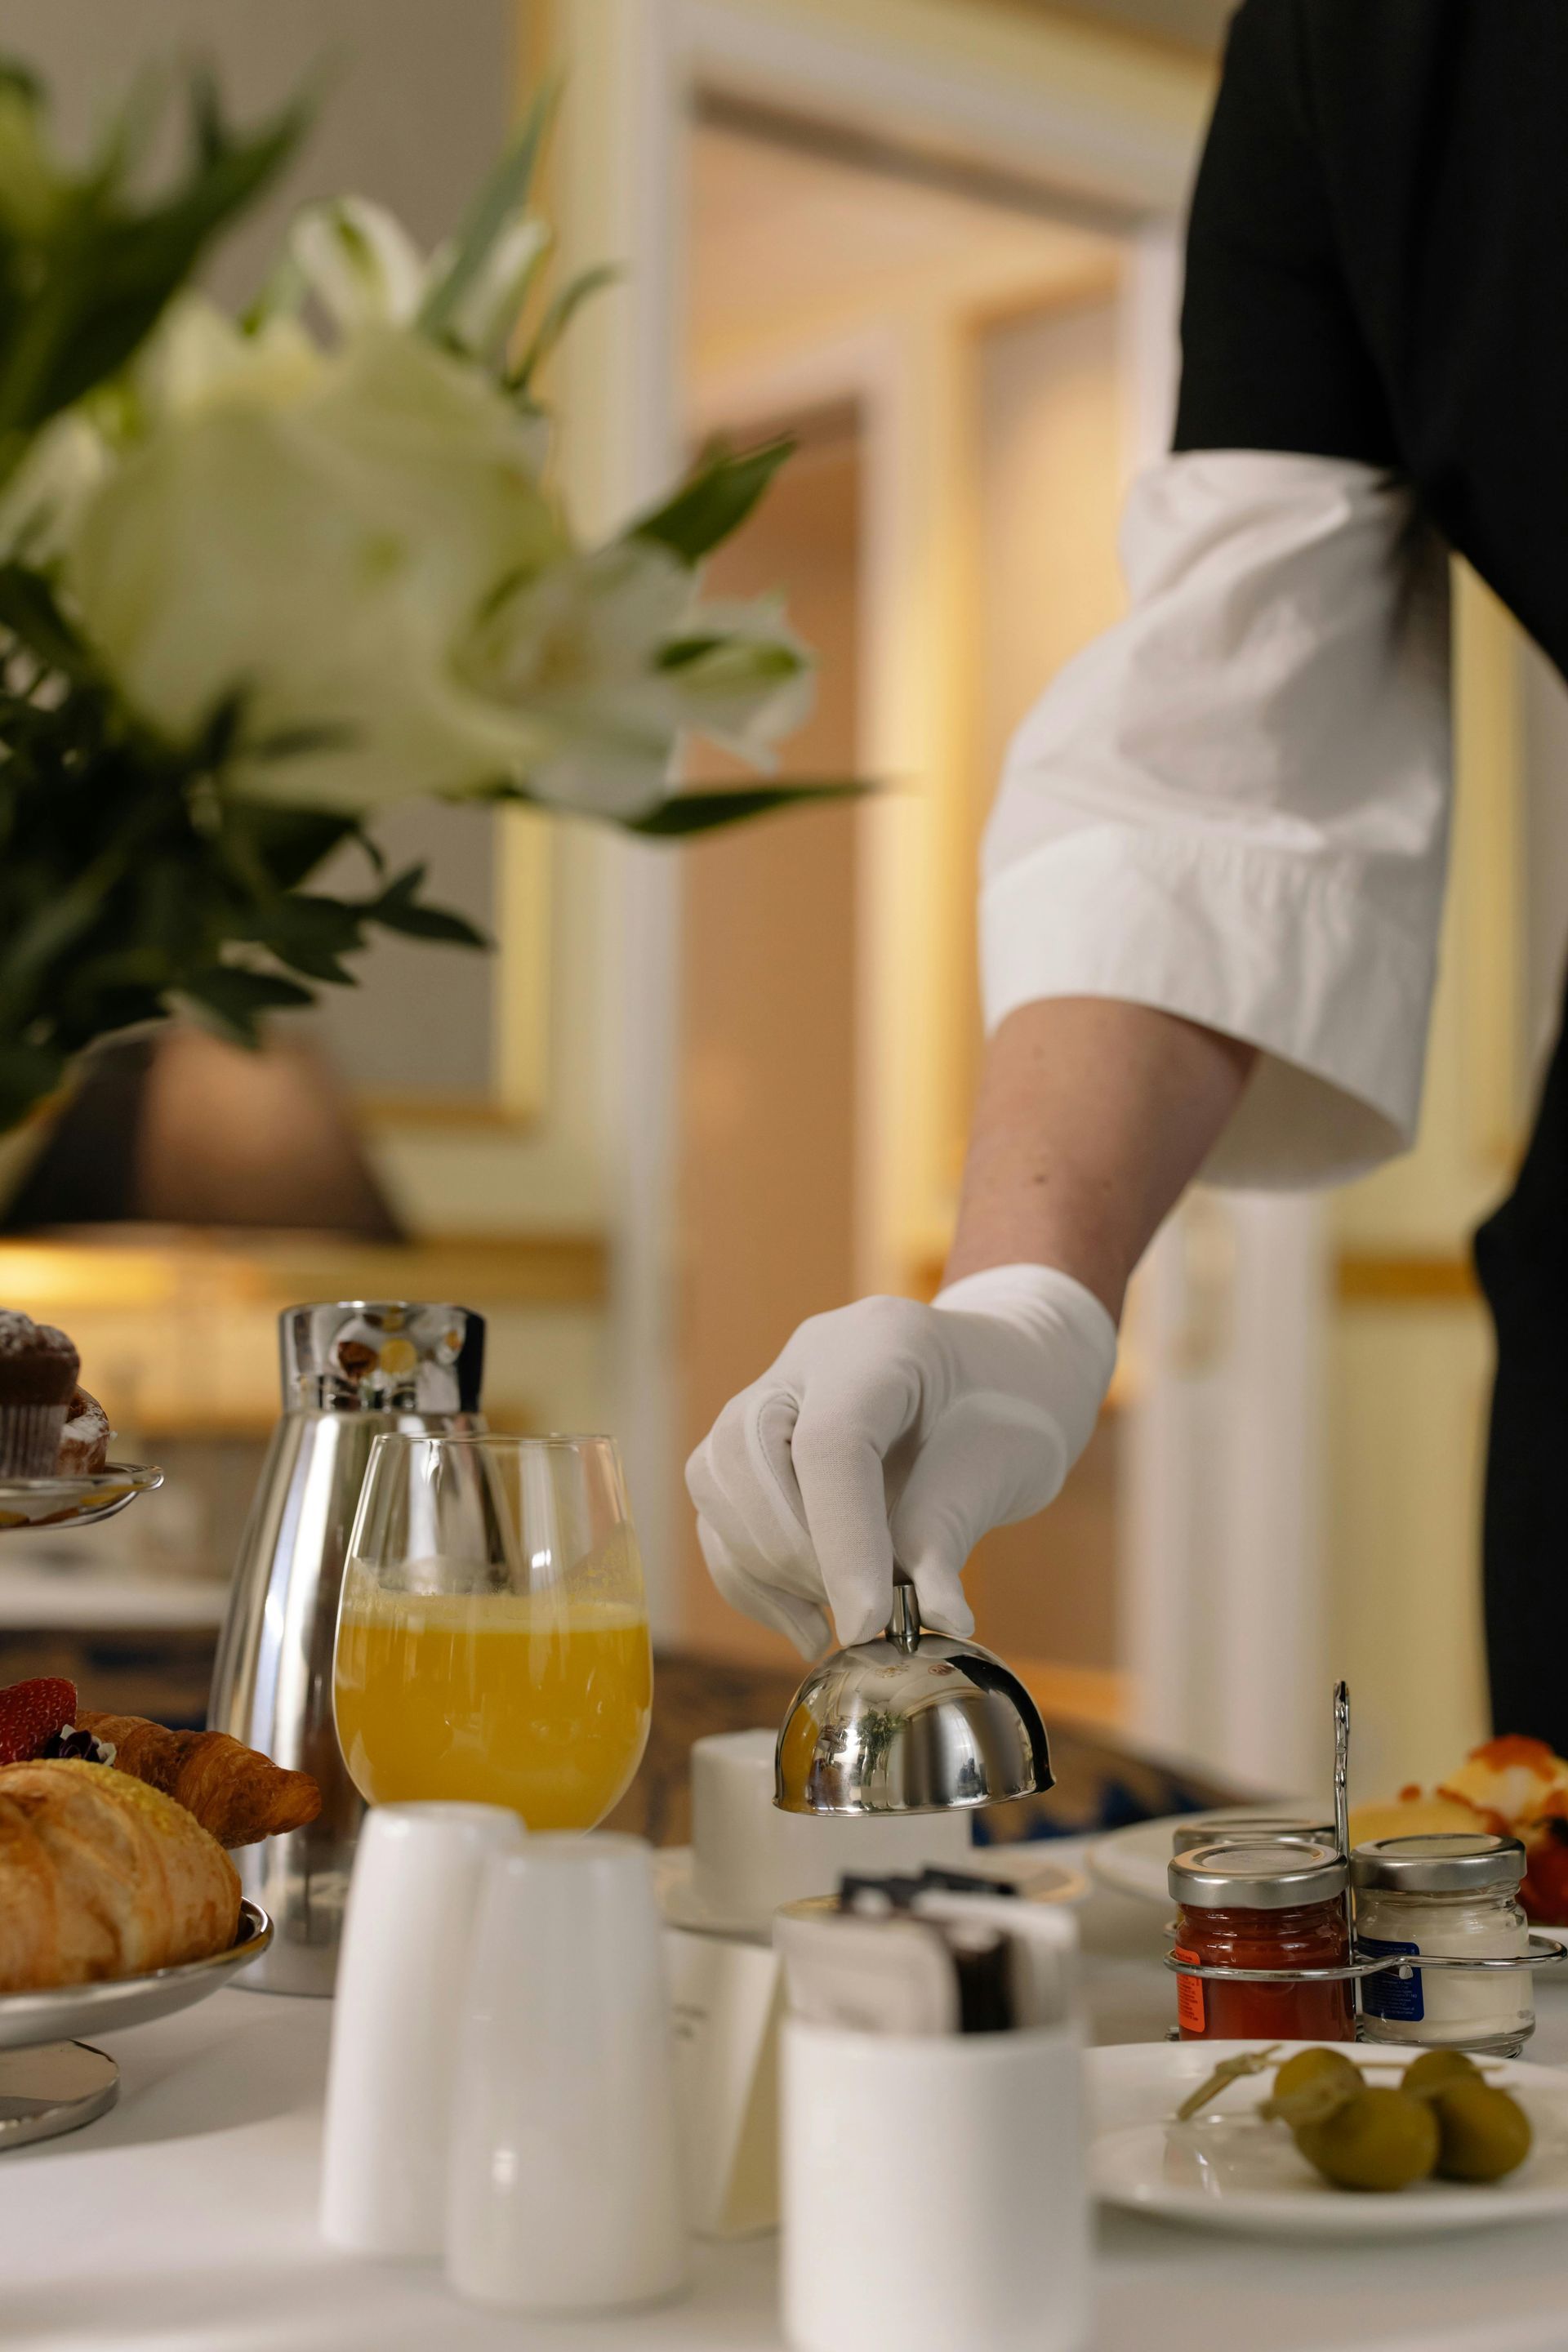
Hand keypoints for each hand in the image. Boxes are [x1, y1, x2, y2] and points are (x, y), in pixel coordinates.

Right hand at [684, 1264, 1116, 1655]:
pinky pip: (720, 1510)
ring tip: (827, 1622)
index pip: (830, 1442)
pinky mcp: (753, 1440)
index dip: (841, 1540)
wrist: (1000, 1371)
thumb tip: (937, 1619)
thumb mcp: (1009, 1460)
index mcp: (878, 1345)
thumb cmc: (1011, 1408)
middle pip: (745, 1452)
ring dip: (761, 1570)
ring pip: (715, 1480)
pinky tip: (806, 1619)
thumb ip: (952, 1531)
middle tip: (855, 1614)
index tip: (868, 1622)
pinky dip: (751, 1577)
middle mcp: (808, 1359)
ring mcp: (772, 1394)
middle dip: (791, 1554)